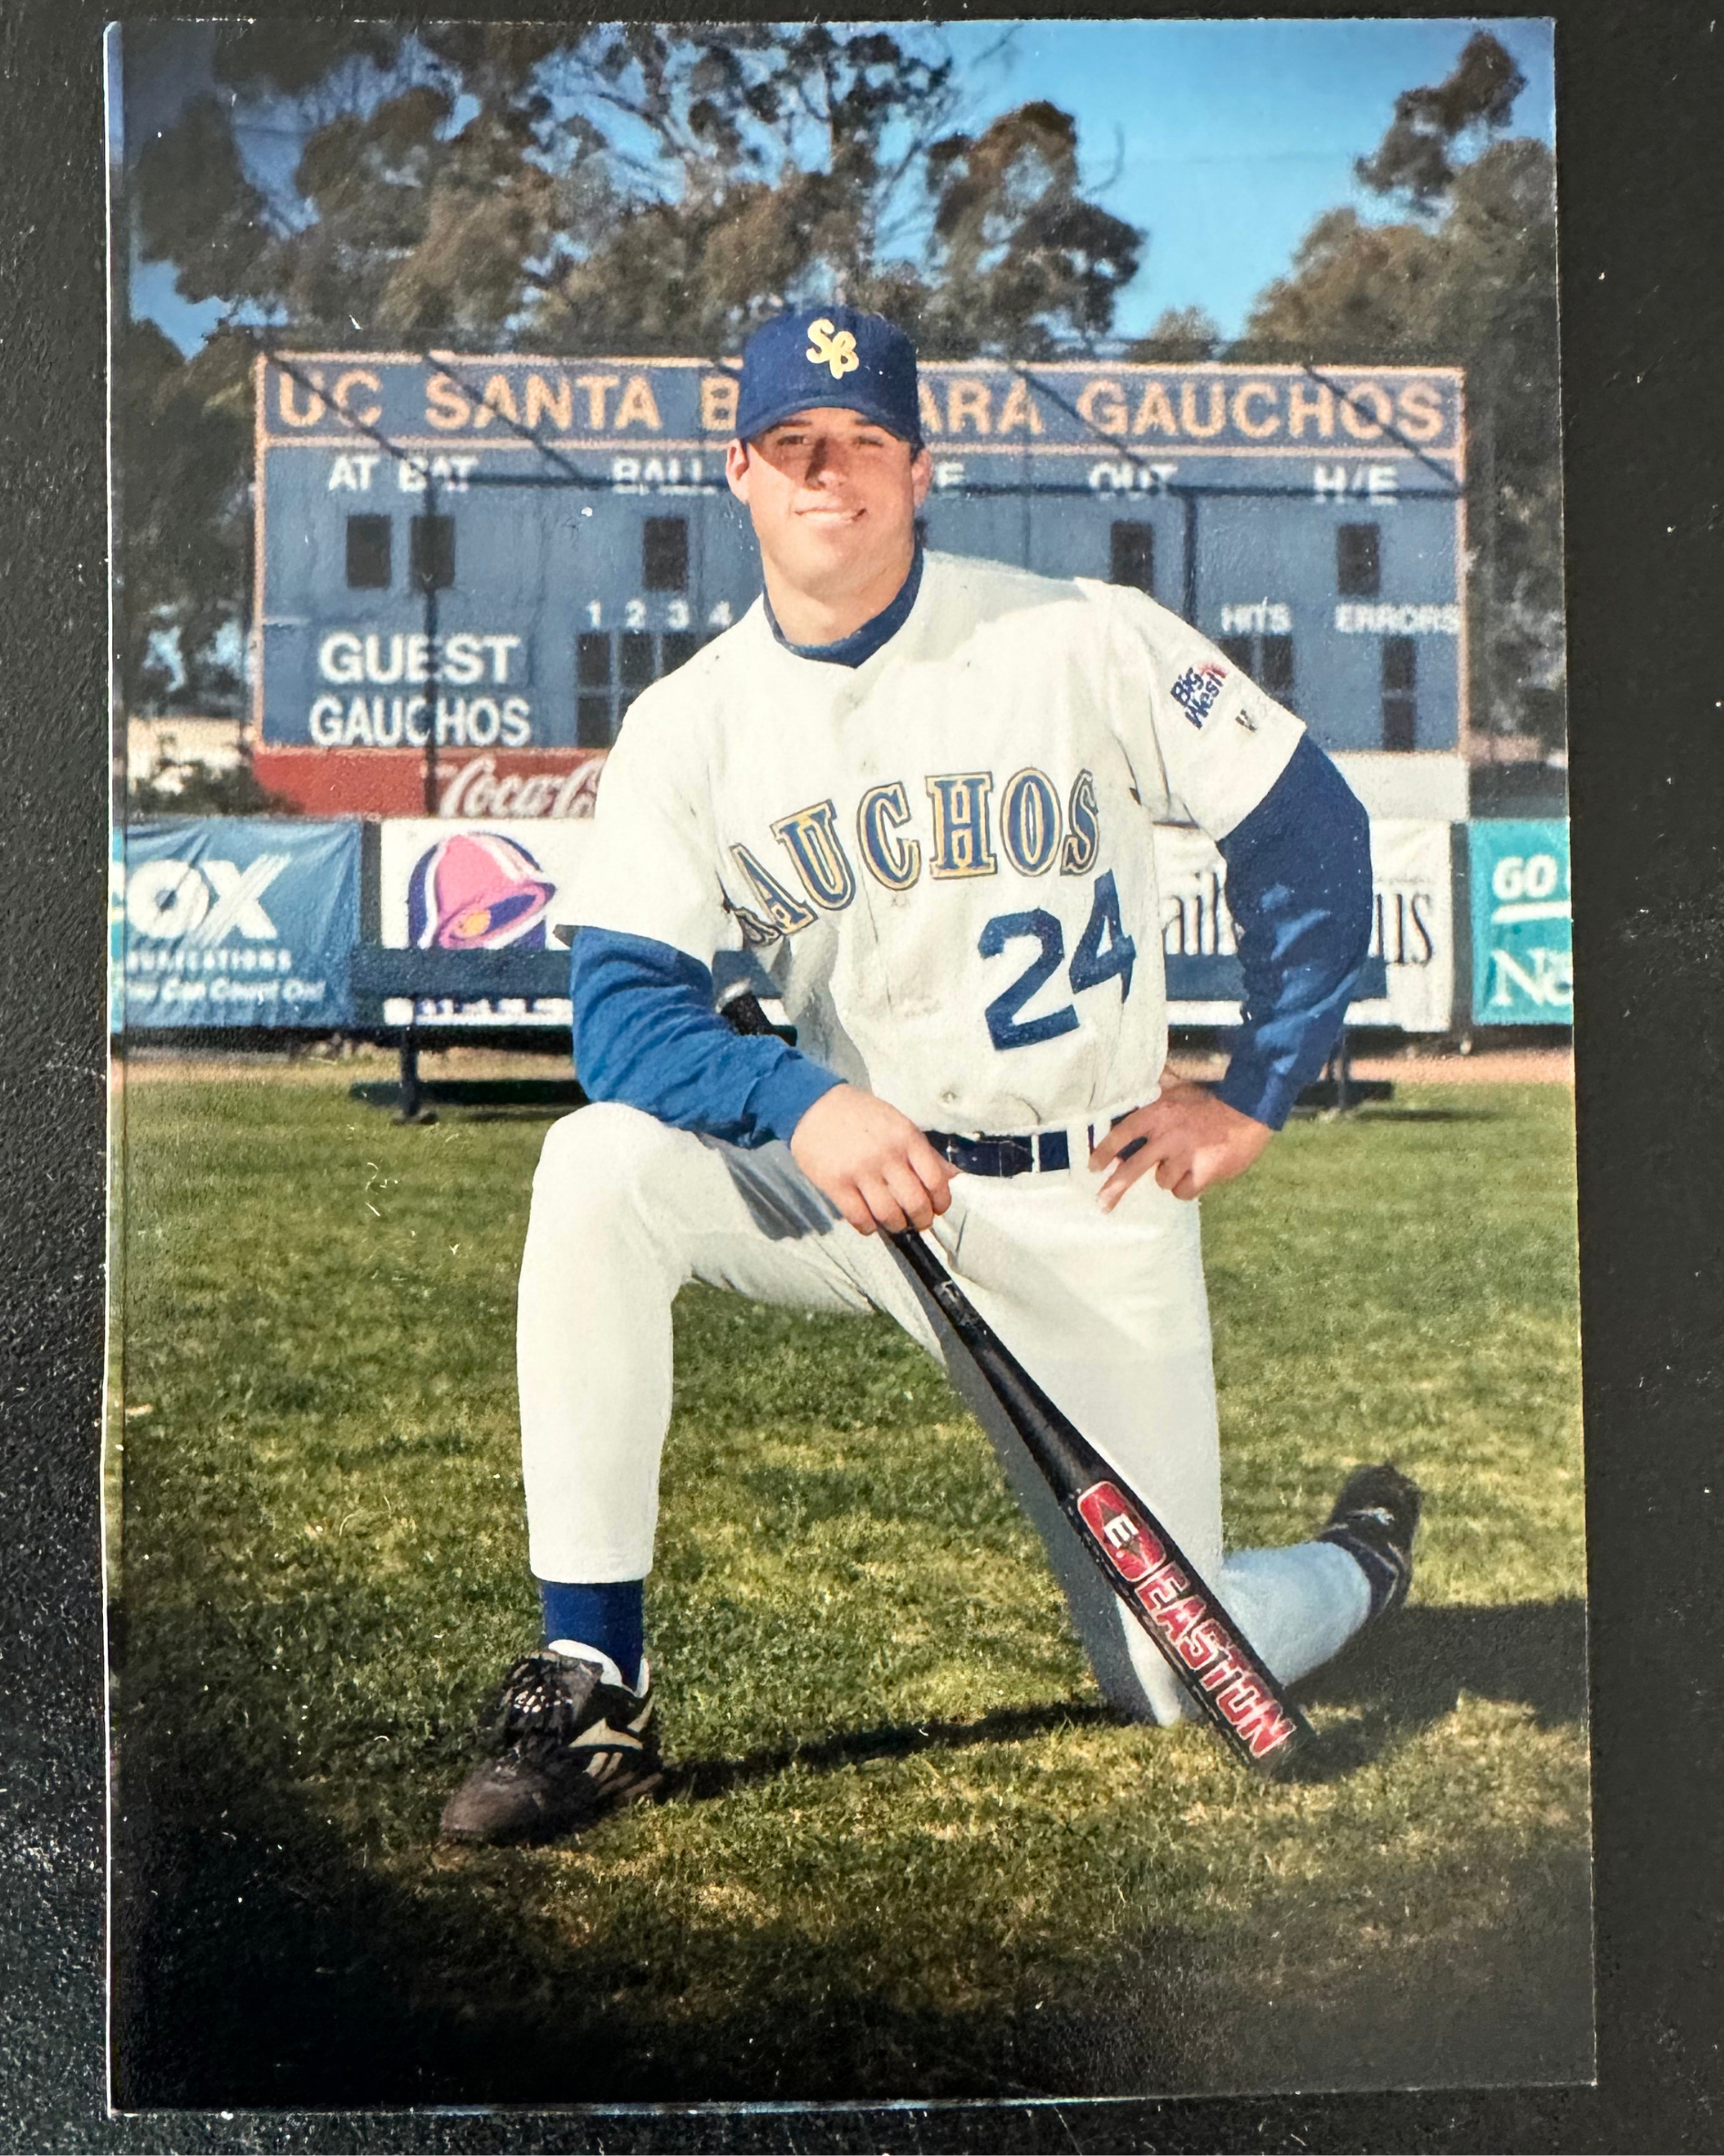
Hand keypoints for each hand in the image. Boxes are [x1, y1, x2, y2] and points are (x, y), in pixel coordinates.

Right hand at [790, 1083, 954, 1235]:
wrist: (813, 1105)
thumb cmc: (860, 1114)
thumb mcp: (898, 1123)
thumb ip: (924, 1150)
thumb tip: (952, 1175)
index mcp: (906, 1138)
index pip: (936, 1180)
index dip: (940, 1202)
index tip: (937, 1208)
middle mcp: (886, 1155)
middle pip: (915, 1203)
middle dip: (921, 1220)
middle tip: (918, 1222)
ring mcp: (860, 1171)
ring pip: (889, 1215)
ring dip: (896, 1225)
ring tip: (894, 1222)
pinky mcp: (835, 1183)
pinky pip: (859, 1218)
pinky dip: (868, 1227)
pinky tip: (869, 1223)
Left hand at [1089, 1070, 1273, 1210]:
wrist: (1249, 1107)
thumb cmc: (1212, 1099)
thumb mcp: (1178, 1092)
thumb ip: (1155, 1103)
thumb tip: (1132, 1106)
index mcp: (1158, 1114)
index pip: (1123, 1133)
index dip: (1105, 1151)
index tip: (1093, 1167)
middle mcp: (1166, 1136)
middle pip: (1132, 1168)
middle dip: (1114, 1188)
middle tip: (1102, 1203)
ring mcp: (1185, 1156)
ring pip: (1162, 1181)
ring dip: (1170, 1176)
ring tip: (1188, 1161)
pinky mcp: (1203, 1172)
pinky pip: (1183, 1191)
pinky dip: (1188, 1186)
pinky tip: (1200, 1172)